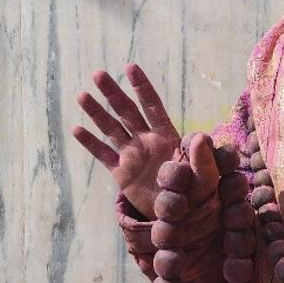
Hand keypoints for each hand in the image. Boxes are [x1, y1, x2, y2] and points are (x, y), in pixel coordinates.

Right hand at [71, 65, 219, 232]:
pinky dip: (90, 143)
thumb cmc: (198, 192)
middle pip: (127, 111)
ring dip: (97, 112)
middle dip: (113, 93)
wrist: (182, 215)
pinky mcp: (122, 173)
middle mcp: (147, 141)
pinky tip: (77, 129)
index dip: (141, 87)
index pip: (152, 106)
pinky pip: (103, 155)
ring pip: (111, 129)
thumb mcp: (206, 175)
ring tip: (82, 95)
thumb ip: (203, 157)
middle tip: (98, 74)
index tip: (130, 67)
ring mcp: (132, 155)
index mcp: (167, 136)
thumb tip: (202, 136)